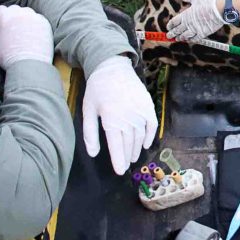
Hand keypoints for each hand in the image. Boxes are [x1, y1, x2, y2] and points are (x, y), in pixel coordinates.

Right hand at [0, 4, 53, 67]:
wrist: (30, 64)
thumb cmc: (8, 57)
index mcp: (6, 17)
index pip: (0, 9)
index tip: (1, 24)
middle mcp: (20, 14)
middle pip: (14, 9)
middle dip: (12, 16)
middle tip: (12, 29)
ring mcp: (34, 17)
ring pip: (27, 12)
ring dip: (25, 18)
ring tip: (24, 31)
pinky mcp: (45, 23)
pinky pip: (38, 19)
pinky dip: (36, 24)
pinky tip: (34, 34)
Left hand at [81, 56, 157, 174]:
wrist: (112, 68)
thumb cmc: (97, 90)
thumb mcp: (88, 111)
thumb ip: (90, 133)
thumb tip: (94, 154)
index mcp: (111, 120)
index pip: (117, 147)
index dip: (119, 161)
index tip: (119, 171)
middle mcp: (128, 118)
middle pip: (129, 144)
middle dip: (127, 157)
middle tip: (125, 166)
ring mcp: (140, 112)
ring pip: (140, 137)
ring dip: (137, 149)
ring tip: (133, 158)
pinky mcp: (148, 106)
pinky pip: (152, 125)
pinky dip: (149, 137)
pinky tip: (145, 145)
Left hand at [166, 0, 226, 40]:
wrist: (220, 10)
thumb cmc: (208, 2)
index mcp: (185, 15)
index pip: (174, 22)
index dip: (170, 25)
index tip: (168, 27)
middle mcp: (188, 23)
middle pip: (177, 30)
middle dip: (172, 34)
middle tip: (168, 36)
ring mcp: (195, 29)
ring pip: (184, 36)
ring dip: (180, 38)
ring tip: (177, 39)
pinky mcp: (203, 33)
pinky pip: (194, 39)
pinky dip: (190, 40)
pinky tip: (189, 40)